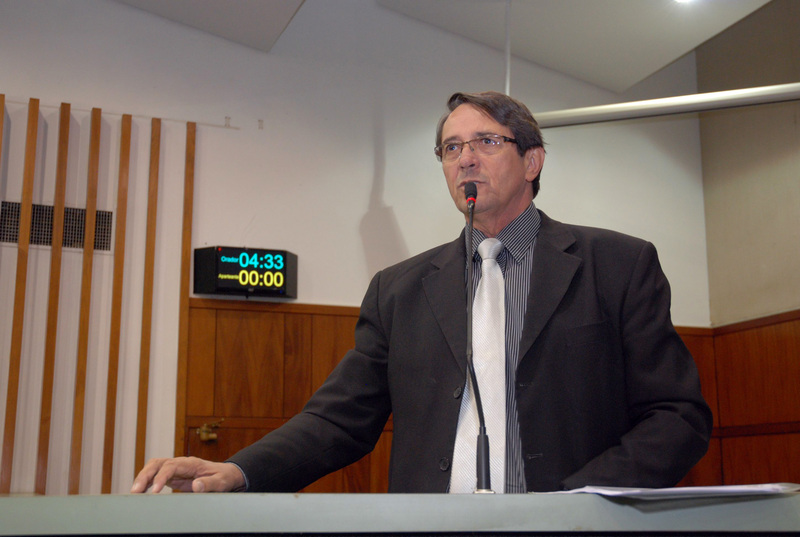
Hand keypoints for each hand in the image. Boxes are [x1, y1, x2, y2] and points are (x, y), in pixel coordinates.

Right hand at [130, 456, 245, 492]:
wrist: (225, 474)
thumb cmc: (223, 477)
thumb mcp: (221, 481)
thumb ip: (209, 483)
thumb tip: (196, 485)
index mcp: (191, 463)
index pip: (171, 466)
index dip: (161, 476)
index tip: (155, 490)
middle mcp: (180, 463)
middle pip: (157, 463)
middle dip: (145, 475)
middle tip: (135, 491)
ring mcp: (174, 469)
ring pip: (153, 468)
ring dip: (142, 478)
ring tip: (133, 493)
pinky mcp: (172, 476)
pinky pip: (155, 476)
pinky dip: (146, 482)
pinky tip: (139, 492)